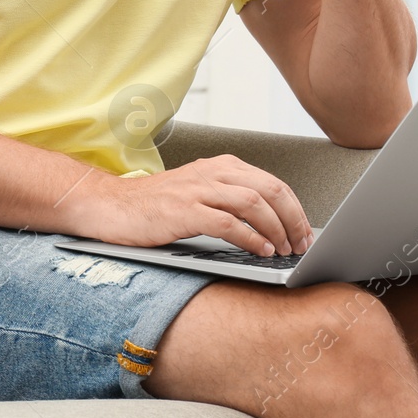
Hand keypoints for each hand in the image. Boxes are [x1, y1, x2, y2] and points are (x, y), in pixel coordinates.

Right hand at [80, 154, 314, 255]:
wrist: (111, 206)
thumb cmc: (156, 206)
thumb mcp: (199, 193)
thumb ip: (231, 199)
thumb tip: (272, 224)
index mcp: (221, 166)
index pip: (273, 182)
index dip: (295, 208)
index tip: (305, 231)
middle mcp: (213, 172)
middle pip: (271, 189)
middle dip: (293, 218)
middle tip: (302, 244)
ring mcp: (198, 190)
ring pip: (254, 203)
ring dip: (277, 229)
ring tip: (285, 250)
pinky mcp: (184, 211)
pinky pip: (228, 223)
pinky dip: (251, 238)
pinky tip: (261, 251)